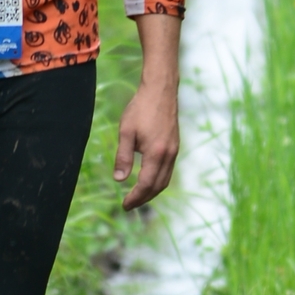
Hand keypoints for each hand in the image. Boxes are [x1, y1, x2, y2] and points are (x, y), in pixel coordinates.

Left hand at [113, 12, 180, 210]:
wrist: (161, 89)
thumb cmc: (141, 108)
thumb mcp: (126, 132)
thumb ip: (123, 157)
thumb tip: (119, 180)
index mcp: (156, 153)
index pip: (146, 184)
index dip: (135, 197)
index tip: (124, 205)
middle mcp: (169, 155)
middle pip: (158, 186)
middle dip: (144, 198)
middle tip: (129, 205)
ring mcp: (175, 150)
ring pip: (165, 179)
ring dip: (152, 191)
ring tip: (138, 196)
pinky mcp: (175, 145)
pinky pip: (168, 170)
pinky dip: (158, 179)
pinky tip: (148, 178)